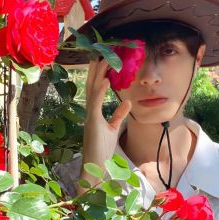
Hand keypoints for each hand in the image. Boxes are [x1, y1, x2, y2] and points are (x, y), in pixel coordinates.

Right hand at [82, 59, 130, 178]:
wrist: (95, 166)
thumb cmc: (102, 148)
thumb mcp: (113, 128)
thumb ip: (119, 114)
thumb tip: (127, 101)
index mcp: (94, 111)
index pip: (96, 89)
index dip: (99, 74)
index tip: (103, 60)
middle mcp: (90, 111)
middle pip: (92, 85)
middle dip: (96, 69)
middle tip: (100, 52)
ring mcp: (90, 115)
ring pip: (92, 90)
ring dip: (97, 74)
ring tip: (102, 59)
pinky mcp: (92, 122)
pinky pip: (96, 103)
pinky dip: (100, 91)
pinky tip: (105, 80)